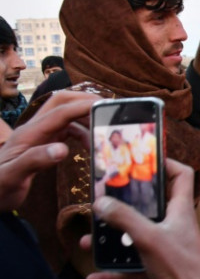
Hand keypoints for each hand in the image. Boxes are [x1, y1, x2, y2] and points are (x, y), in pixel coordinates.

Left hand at [0, 91, 97, 211]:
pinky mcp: (43, 142)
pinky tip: (91, 147)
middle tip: (108, 110)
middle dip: (85, 101)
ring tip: (102, 133)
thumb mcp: (13, 177)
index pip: (60, 111)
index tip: (105, 106)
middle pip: (62, 102)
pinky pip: (67, 129)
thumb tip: (62, 150)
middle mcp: (34, 129)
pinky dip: (83, 132)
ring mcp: (39, 134)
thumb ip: (35, 161)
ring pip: (66, 114)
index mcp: (28, 133)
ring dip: (86, 118)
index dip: (83, 106)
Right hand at [81, 159, 199, 278]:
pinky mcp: (161, 266)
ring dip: (115, 238)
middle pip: (152, 204)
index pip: (181, 175)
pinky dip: (116, 270)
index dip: (165, 163)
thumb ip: (124, 218)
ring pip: (137, 235)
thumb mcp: (147, 238)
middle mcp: (176, 225)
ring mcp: (168, 246)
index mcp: (181, 211)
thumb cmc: (179, 269)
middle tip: (105, 198)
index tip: (142, 160)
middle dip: (127, 202)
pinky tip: (95, 276)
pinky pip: (134, 264)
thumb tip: (101, 202)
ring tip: (91, 239)